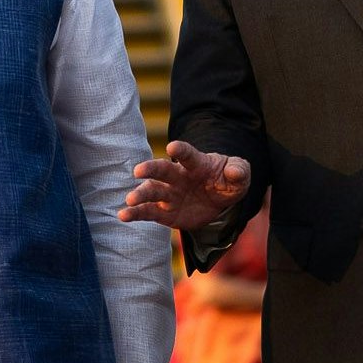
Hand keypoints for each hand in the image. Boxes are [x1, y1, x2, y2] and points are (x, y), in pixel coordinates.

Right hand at [120, 141, 252, 230]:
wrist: (217, 200)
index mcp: (196, 163)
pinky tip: (123, 216)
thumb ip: (239, 171)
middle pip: (162, 170)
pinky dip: (135, 213)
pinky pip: (148, 212)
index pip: (188, 154)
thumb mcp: (240, 174)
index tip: (172, 147)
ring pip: (152, 192)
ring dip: (140, 195)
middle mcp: (178, 176)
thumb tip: (234, 172)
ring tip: (130, 200)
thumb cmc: (227, 181)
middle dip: (151, 169)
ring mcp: (170, 194)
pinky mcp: (165, 212)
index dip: (181, 150)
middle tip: (138, 171)